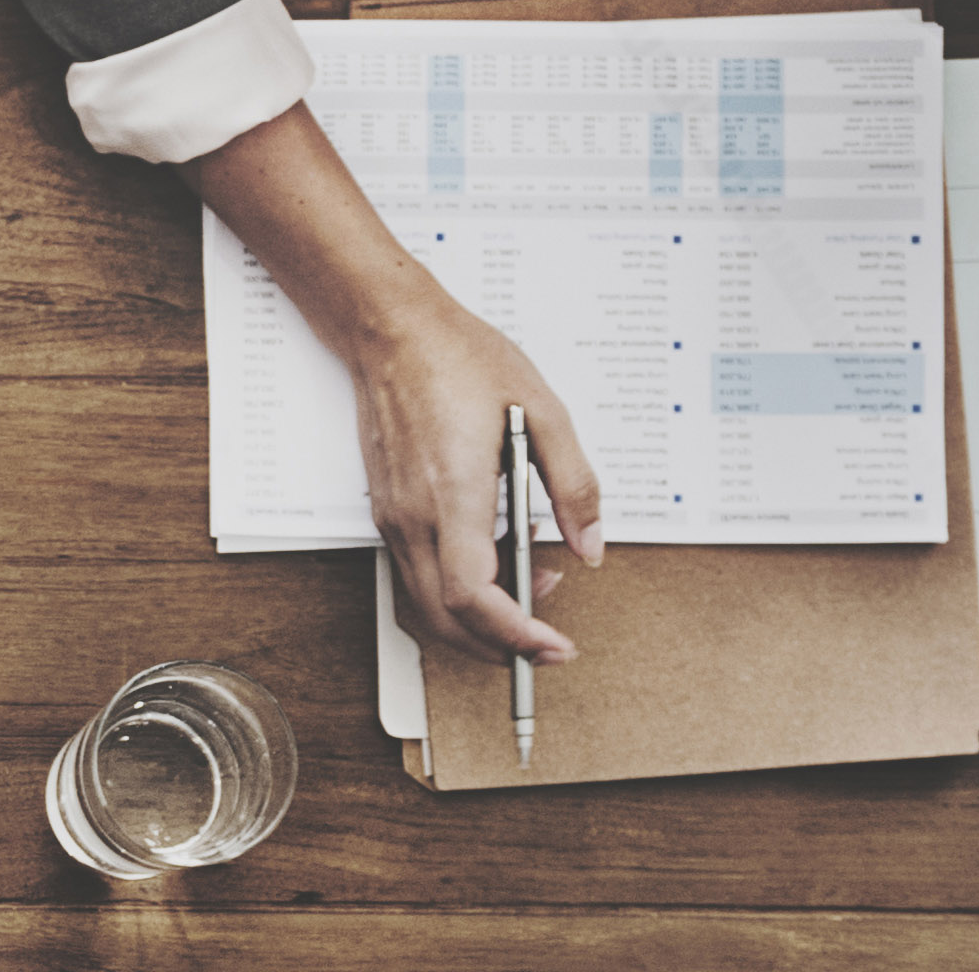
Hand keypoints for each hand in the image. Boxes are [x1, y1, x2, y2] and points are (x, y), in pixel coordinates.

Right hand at [177, 102, 603, 664]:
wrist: (392, 329)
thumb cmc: (461, 359)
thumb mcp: (542, 412)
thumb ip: (573, 485)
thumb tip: (590, 545)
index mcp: (453, 495)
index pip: (474, 597)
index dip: (515, 634)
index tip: (552, 645)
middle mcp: (414, 518)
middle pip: (447, 620)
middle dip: (500, 647)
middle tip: (550, 644)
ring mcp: (394, 519)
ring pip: (428, 606)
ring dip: (480, 623)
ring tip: (534, 597)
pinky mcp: (388, 512)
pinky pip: (419, 578)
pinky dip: (459, 595)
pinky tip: (500, 561)